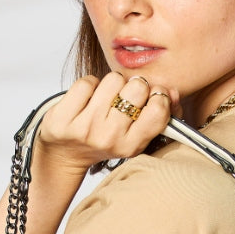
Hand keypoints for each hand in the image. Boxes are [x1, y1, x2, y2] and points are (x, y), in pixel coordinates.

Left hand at [35, 72, 181, 174]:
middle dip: (133, 85)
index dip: (156, 95)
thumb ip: (160, 112)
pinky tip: (86, 99)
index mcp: (131, 146)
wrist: (65, 154)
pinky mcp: (63, 118)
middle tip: (123, 97)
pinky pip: (87, 82)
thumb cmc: (104, 139)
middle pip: (137, 87)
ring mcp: (85, 128)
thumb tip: (171, 91)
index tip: (148, 97)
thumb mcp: (135, 134)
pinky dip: (89, 85)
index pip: (158, 110)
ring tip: (104, 99)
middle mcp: (109, 138)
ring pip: (113, 80)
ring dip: (110, 84)